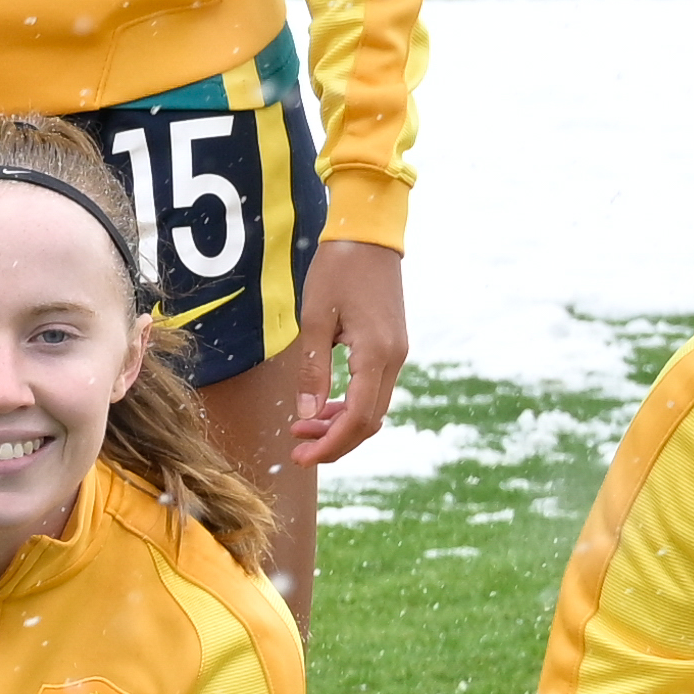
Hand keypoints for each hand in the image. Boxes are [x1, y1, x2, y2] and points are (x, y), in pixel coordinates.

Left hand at [297, 235, 410, 462]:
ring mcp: (397, 354)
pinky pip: (374, 390)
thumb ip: (312, 369)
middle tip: (296, 450)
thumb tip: (307, 415)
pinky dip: (350, 406)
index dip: (331, 445)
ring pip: (373, 408)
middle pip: (369, 421)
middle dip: (334, 442)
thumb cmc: (338, 270)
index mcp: (375, 354)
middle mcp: (394, 359)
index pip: (357, 419)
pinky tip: (323, 406)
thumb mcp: (315, 319)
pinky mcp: (392, 347)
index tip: (300, 456)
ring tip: (303, 429)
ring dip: (340, 425)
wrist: (368, 237)